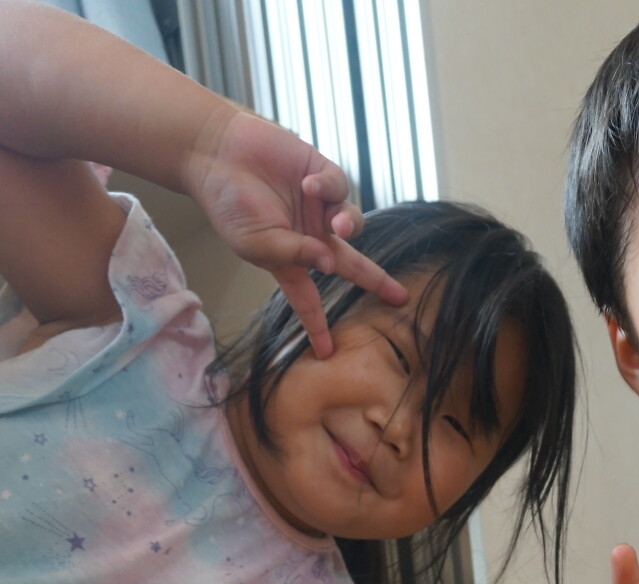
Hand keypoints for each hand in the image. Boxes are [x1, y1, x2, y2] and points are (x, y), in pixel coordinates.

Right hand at [184, 109, 407, 358]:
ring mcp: (317, 206)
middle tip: (400, 298)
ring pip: (351, 223)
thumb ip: (293, 255)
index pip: (308, 300)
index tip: (326, 353)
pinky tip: (307, 185)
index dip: (316, 326)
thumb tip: (331, 265)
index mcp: (290, 260)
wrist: (215, 153)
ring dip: (348, 226)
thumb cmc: (229, 204)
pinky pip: (338, 186)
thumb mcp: (257, 242)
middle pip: (352, 264)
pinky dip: (327, 188)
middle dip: (375, 281)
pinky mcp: (319, 173)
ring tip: (334, 224)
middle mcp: (309, 235)